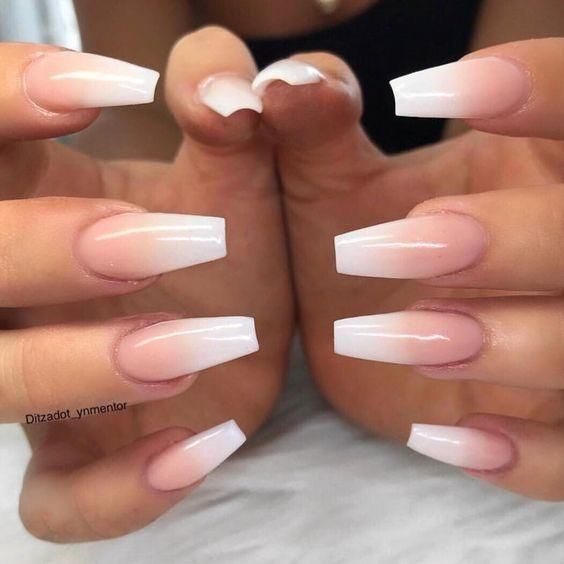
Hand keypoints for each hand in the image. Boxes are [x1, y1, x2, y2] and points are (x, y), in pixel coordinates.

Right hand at [2, 28, 291, 540]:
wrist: (244, 329)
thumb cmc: (232, 239)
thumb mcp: (238, 168)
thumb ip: (229, 112)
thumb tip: (227, 76)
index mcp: (34, 197)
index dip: (11, 97)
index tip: (119, 90)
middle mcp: (13, 292)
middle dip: (46, 249)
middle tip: (169, 240)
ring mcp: (38, 383)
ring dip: (84, 367)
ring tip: (198, 345)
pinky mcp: (82, 462)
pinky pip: (60, 503)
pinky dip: (121, 489)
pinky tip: (204, 444)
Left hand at [257, 38, 563, 498]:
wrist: (363, 339)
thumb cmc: (350, 251)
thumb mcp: (331, 188)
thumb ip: (312, 131)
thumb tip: (282, 83)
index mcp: (536, 165)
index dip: (537, 86)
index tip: (420, 92)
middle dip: (511, 239)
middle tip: (405, 245)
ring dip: (511, 343)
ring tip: (411, 334)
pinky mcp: (554, 427)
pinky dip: (526, 456)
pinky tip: (445, 437)